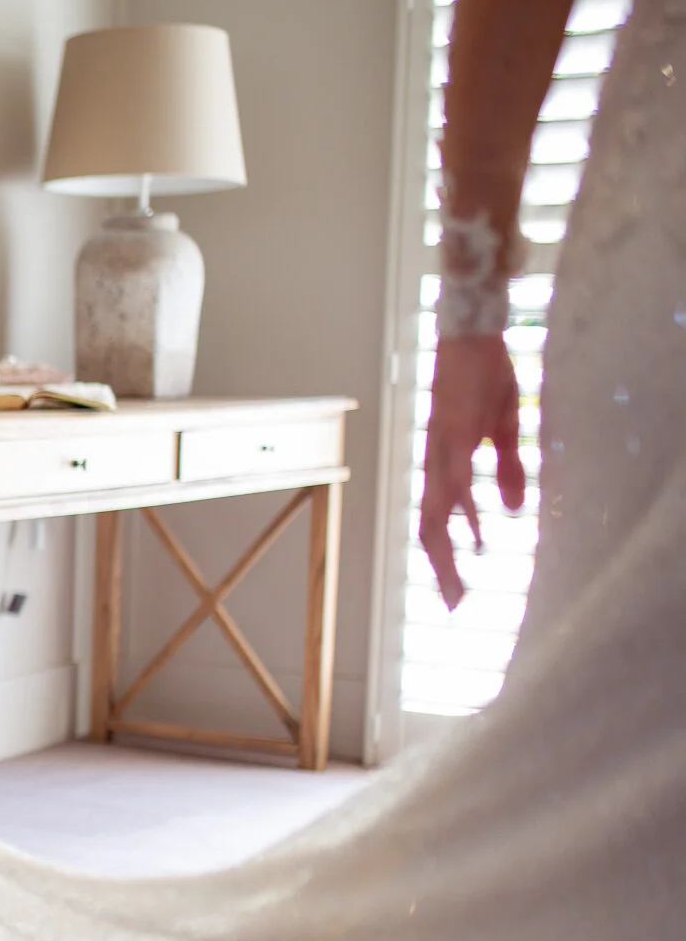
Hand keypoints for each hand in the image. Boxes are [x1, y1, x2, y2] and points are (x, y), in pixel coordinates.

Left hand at [419, 334, 525, 609]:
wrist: (470, 335)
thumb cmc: (483, 378)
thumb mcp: (503, 429)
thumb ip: (506, 470)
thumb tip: (510, 511)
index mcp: (444, 466)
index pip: (438, 522)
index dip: (444, 556)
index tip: (455, 589)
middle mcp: (435, 465)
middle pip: (431, 529)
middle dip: (442, 569)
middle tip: (454, 605)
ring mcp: (440, 452)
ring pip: (435, 516)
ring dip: (446, 554)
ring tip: (457, 588)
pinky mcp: (452, 437)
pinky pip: (453, 482)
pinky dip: (462, 512)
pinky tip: (473, 537)